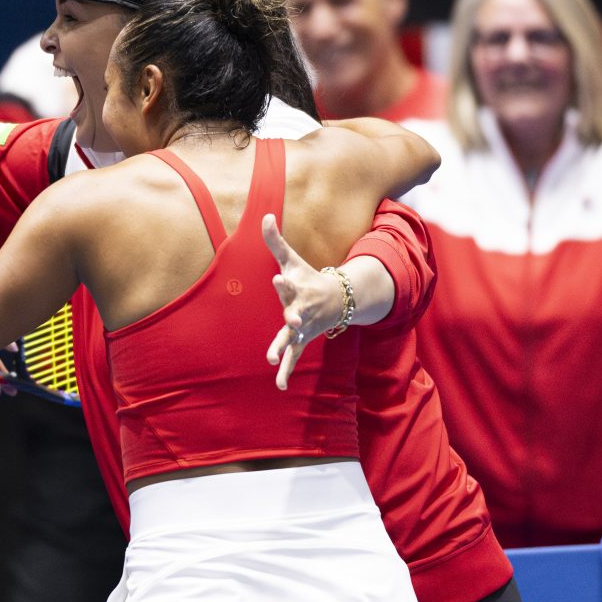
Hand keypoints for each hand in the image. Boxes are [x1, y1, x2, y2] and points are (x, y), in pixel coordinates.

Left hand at [262, 214, 343, 390]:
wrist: (337, 299)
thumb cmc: (308, 277)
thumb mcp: (291, 259)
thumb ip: (275, 240)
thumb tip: (265, 215)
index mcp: (297, 288)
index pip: (288, 284)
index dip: (283, 281)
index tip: (277, 277)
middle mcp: (301, 308)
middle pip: (293, 312)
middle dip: (292, 316)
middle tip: (291, 320)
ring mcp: (302, 327)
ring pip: (292, 338)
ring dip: (282, 347)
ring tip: (270, 358)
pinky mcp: (301, 340)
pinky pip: (294, 357)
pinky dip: (286, 371)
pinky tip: (280, 386)